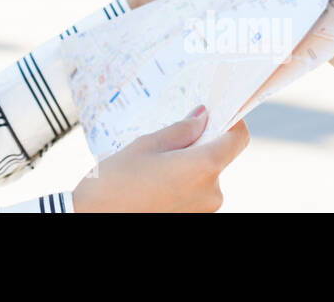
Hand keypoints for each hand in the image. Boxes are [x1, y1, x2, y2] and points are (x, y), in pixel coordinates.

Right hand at [71, 107, 249, 211]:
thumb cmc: (117, 181)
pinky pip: (195, 194)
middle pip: (218, 158)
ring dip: (187, 166)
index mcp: (205, 167)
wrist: (95, 217)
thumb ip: (181, 130)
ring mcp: (204, 210)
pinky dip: (181, 184)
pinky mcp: (193, 220)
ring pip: (204, 177)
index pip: (238, 138)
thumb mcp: (147, 144)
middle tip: (168, 141)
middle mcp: (212, 192)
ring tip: (153, 167)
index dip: (231, 122)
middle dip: (199, 146)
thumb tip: (202, 117)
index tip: (216, 113)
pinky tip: (154, 183)